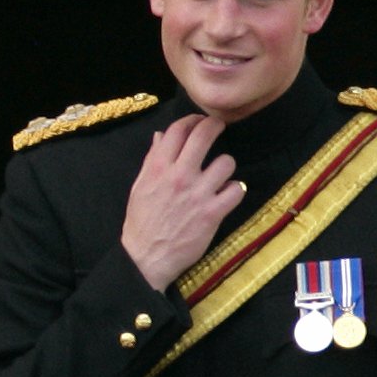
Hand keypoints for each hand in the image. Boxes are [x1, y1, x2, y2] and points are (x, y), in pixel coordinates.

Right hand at [119, 114, 243, 290]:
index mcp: (158, 168)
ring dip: (225, 167)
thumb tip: (161, 136)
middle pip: (204, 135)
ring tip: (219, 176)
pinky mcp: (212, 213)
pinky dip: (234, 191)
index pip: (178, 129)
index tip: (198, 122)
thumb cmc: (141, 222)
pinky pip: (236, 189)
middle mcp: (179, 176)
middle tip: (218, 129)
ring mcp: (198, 194)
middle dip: (215, 126)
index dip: (192, 120)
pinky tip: (226, 196)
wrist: (146, 257)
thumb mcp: (139, 187)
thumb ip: (152, 160)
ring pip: (226, 162)